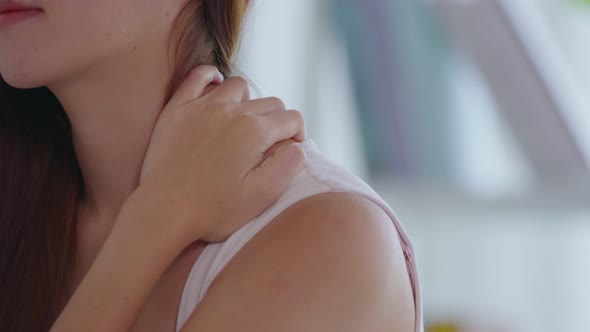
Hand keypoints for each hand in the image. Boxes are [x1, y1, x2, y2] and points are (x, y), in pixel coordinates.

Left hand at [137, 65, 305, 244]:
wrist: (164, 211)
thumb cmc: (215, 209)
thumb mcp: (263, 195)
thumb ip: (289, 166)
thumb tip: (297, 147)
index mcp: (256, 132)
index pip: (292, 118)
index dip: (297, 135)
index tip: (289, 151)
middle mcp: (232, 111)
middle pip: (270, 102)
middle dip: (277, 121)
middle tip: (267, 145)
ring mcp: (202, 107)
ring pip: (238, 86)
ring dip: (248, 100)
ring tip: (244, 122)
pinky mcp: (178, 110)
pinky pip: (198, 77)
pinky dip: (211, 77)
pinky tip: (216, 89)